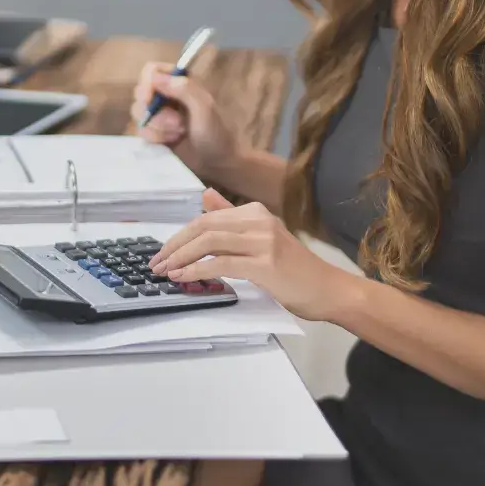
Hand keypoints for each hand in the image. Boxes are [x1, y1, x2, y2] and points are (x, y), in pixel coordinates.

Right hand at [131, 61, 239, 178]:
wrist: (219, 163)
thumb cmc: (217, 133)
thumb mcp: (205, 108)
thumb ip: (184, 89)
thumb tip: (155, 77)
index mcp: (180, 82)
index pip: (152, 71)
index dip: (147, 83)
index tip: (149, 99)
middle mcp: (167, 95)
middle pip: (141, 93)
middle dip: (155, 112)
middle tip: (177, 124)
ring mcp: (159, 114)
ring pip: (139, 113)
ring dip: (157, 126)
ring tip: (179, 134)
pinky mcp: (155, 132)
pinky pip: (141, 130)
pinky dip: (154, 137)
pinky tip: (171, 142)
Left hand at [149, 190, 363, 322]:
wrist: (328, 290)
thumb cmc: (294, 269)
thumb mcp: (261, 237)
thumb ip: (232, 218)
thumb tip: (205, 196)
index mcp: (255, 212)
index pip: (206, 218)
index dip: (180, 236)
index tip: (162, 253)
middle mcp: (258, 221)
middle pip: (203, 226)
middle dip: (174, 245)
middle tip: (156, 264)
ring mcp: (263, 241)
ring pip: (209, 242)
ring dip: (181, 257)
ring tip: (165, 272)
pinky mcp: (265, 264)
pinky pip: (221, 263)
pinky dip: (197, 269)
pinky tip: (183, 277)